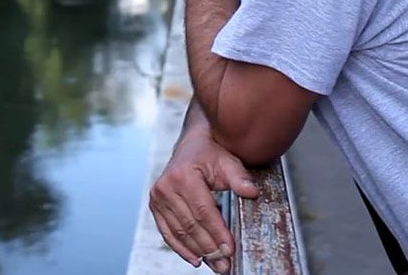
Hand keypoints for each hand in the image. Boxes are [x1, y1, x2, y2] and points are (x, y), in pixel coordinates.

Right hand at [149, 125, 259, 272]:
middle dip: (209, 247)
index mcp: (183, 175)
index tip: (230, 249)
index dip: (217, 232)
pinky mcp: (155, 205)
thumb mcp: (227, 161)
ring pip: (179, 231)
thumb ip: (239, 178)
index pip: (203, 211)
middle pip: (190, 225)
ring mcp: (158, 196)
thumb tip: (251, 192)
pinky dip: (180, 248)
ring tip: (215, 264)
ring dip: (197, 251)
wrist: (191, 145)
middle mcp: (166, 187)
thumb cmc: (210, 153)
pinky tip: (195, 259)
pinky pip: (167, 231)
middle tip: (225, 263)